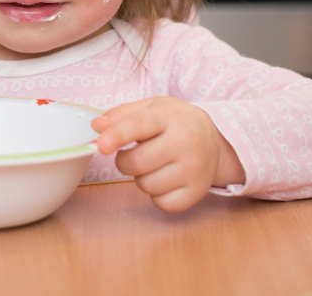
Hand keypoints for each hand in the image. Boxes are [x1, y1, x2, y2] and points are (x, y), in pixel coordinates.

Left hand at [91, 97, 244, 212]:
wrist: (216, 140)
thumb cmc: (175, 122)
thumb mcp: (150, 107)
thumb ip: (121, 114)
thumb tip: (96, 126)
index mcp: (168, 117)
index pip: (140, 125)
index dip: (118, 135)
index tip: (101, 144)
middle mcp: (185, 142)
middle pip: (137, 162)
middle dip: (124, 161)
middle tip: (132, 153)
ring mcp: (193, 169)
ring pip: (146, 185)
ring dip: (141, 177)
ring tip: (154, 164)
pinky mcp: (197, 191)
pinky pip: (162, 203)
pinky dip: (157, 195)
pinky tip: (165, 179)